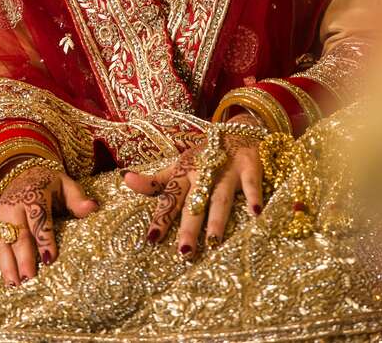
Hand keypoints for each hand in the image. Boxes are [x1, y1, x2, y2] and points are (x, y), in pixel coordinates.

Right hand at [0, 161, 96, 286]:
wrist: (20, 171)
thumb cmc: (48, 184)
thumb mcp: (65, 185)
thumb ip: (77, 198)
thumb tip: (92, 207)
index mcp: (32, 194)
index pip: (38, 217)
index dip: (44, 238)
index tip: (49, 258)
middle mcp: (12, 206)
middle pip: (17, 233)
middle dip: (22, 256)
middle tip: (28, 277)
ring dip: (5, 263)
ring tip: (13, 284)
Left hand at [123, 121, 263, 257]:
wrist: (236, 130)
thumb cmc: (203, 155)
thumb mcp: (178, 166)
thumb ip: (155, 180)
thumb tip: (125, 180)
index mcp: (184, 174)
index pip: (170, 199)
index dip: (161, 218)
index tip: (152, 240)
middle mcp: (203, 172)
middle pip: (194, 202)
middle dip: (188, 226)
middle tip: (184, 251)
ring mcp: (226, 170)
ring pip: (220, 196)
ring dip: (217, 217)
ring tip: (213, 241)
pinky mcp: (249, 166)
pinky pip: (251, 183)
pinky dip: (254, 196)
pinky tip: (256, 213)